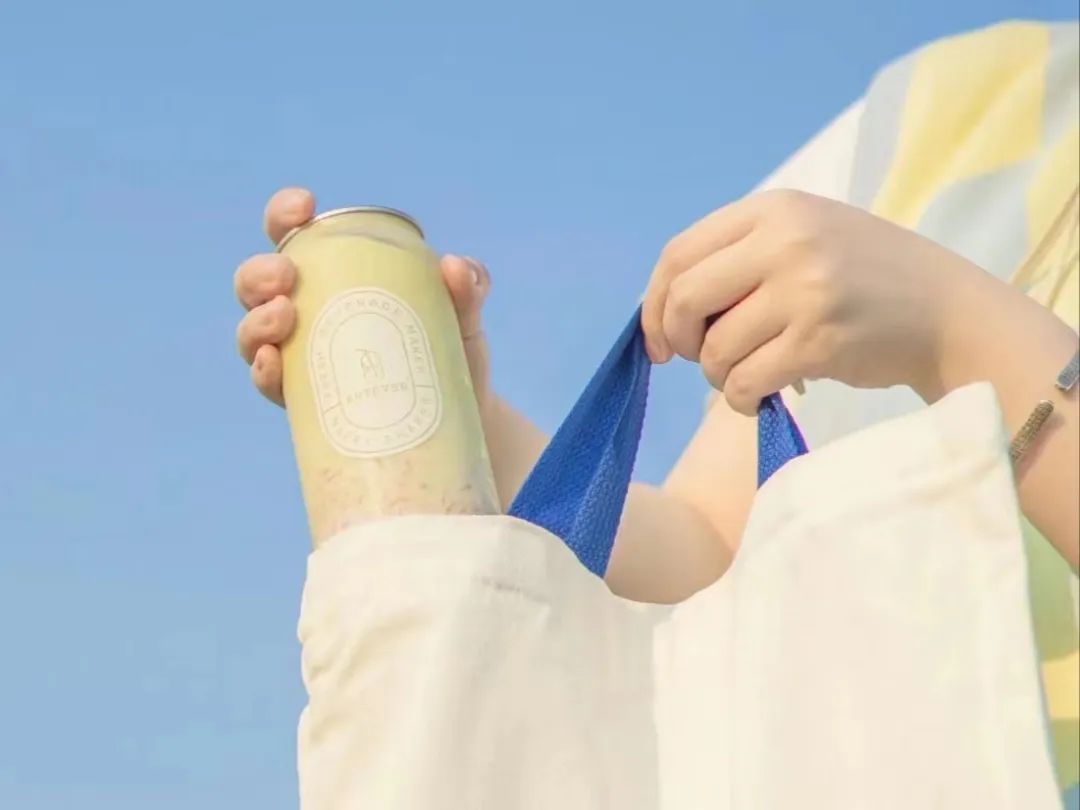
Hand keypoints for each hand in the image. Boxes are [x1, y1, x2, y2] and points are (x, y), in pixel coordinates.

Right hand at [234, 188, 492, 407]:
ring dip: (257, 321)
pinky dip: (264, 371)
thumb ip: (468, 287)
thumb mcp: (463, 314)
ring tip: (283, 317)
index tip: (305, 207)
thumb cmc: (450, 347)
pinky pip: (271, 384)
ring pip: (253, 333)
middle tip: (288, 277)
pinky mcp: (306, 401)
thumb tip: (455, 267)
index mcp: (335, 275)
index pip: (294, 235)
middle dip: (260, 273)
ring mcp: (301, 357)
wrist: (462, 413)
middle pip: (257, 283)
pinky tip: (273, 362)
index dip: (285, 214)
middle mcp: (306, 312)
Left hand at [641, 190, 976, 414]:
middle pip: (684, 298)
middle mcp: (785, 241)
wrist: (946, 311)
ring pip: (714, 348)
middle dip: (677, 339)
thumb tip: (663, 309)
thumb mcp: (803, 237)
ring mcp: (804, 290)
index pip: (678, 253)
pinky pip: (746, 382)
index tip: (658, 337)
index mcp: (774, 209)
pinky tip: (762, 395)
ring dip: (718, 375)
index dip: (654, 303)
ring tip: (746, 375)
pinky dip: (743, 398)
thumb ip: (738, 258)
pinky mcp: (819, 341)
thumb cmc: (864, 278)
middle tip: (694, 359)